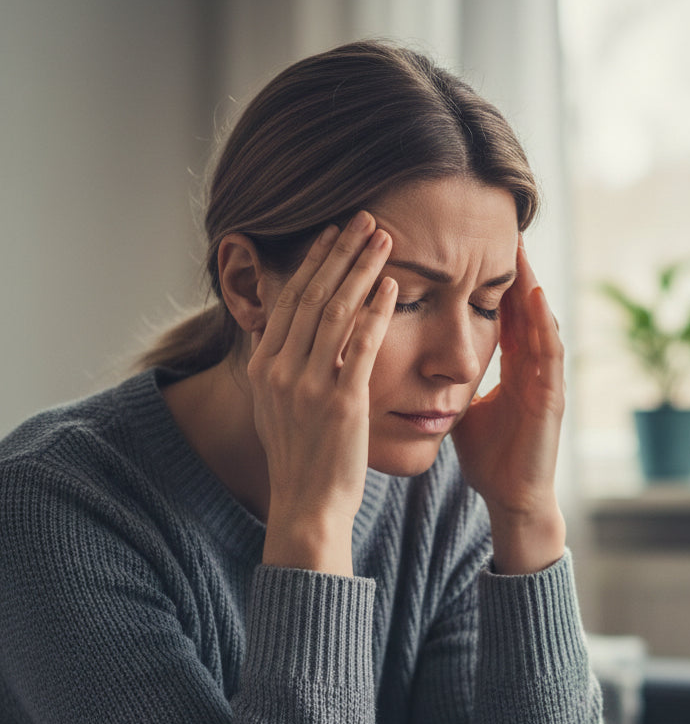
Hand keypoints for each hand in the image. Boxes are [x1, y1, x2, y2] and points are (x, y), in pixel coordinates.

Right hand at [248, 213, 397, 575]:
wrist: (308, 505)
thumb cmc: (301, 458)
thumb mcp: (276, 407)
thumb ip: (281, 367)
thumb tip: (286, 333)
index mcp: (263, 367)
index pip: (288, 299)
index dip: (313, 262)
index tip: (333, 234)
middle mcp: (280, 370)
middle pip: (312, 295)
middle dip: (340, 252)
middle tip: (364, 219)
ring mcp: (308, 385)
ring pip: (336, 311)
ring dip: (362, 269)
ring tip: (383, 239)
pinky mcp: (342, 402)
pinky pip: (362, 345)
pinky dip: (377, 311)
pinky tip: (392, 287)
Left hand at [452, 241, 566, 573]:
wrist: (511, 499)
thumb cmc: (488, 457)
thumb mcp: (461, 409)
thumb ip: (447, 383)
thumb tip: (411, 363)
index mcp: (512, 369)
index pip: (503, 314)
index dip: (492, 281)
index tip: (476, 246)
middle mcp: (532, 368)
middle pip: (524, 308)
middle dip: (515, 271)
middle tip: (503, 228)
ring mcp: (545, 380)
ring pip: (540, 321)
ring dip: (532, 285)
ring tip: (521, 248)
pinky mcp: (552, 397)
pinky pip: (550, 352)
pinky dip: (544, 321)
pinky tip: (536, 294)